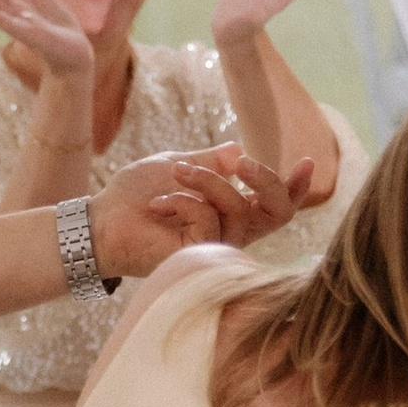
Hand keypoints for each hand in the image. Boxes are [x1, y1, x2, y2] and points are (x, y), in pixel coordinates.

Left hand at [89, 146, 303, 278]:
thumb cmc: (135, 194)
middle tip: (244, 164)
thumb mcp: (179, 166)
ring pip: (238, 209)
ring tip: (175, 174)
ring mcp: (216, 245)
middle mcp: (231, 231)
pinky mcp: (198, 256)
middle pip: (277, 213)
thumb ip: (211, 162)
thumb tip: (239, 150)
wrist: (101, 219)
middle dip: (269, 182)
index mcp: (231, 210)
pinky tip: (159, 204)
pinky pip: (209, 220)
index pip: (274, 205)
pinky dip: (184, 201)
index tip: (307, 161)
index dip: (295, 187)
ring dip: (207, 182)